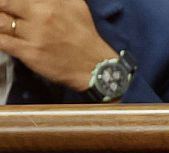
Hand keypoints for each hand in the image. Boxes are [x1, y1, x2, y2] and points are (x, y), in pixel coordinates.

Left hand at [0, 0, 116, 92]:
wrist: (95, 66)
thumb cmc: (84, 34)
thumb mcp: (75, 4)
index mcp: (50, 2)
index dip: (7, 1)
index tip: (7, 5)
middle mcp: (40, 15)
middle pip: (3, 3)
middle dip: (0, 7)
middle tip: (2, 12)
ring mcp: (33, 35)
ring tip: (2, 24)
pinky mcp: (28, 52)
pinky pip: (1, 41)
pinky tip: (1, 36)